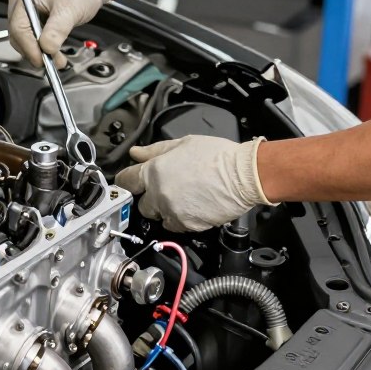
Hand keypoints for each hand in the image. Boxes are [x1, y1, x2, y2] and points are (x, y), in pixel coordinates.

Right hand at [7, 0, 119, 67]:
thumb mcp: (71, 8)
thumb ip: (58, 28)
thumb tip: (47, 47)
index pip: (18, 27)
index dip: (29, 47)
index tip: (42, 59)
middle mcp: (21, 2)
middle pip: (18, 36)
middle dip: (35, 52)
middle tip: (53, 62)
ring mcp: (27, 11)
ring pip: (24, 40)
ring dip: (39, 52)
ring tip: (57, 58)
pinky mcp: (34, 18)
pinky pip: (32, 38)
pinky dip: (43, 47)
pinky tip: (54, 51)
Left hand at [114, 136, 272, 231]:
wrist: (244, 175)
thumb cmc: (219, 157)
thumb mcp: (183, 144)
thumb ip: (155, 151)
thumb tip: (137, 153)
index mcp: (155, 171)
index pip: (126, 180)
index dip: (127, 181)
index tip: (129, 182)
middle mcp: (159, 194)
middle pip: (141, 203)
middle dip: (150, 197)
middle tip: (167, 188)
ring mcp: (172, 211)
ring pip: (158, 216)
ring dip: (165, 209)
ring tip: (184, 197)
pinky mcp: (186, 225)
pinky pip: (174, 225)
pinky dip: (180, 218)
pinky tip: (193, 205)